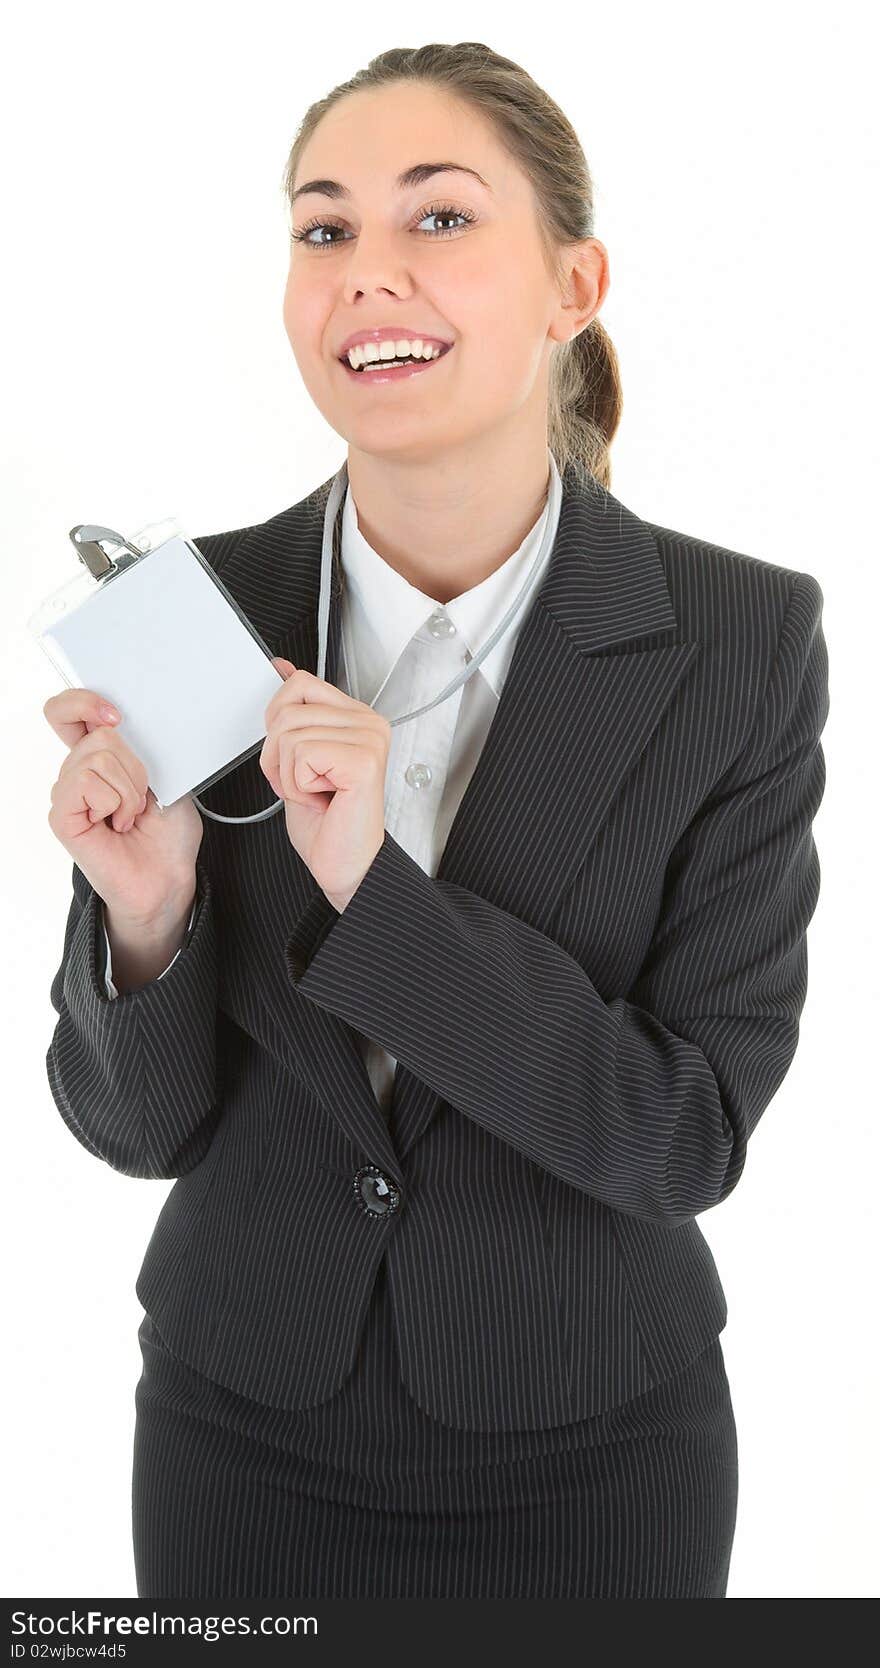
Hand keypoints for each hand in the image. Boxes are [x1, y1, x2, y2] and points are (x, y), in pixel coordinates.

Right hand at [44, 686, 201, 927]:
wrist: (169, 878)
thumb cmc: (168, 834)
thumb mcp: (169, 776)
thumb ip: (143, 745)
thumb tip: (121, 722)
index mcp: (99, 756)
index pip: (68, 711)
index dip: (84, 700)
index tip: (118, 713)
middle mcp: (78, 771)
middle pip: (96, 731)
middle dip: (135, 762)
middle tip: (144, 795)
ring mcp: (68, 793)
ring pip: (96, 756)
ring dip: (130, 787)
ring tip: (132, 814)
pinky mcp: (63, 816)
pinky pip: (86, 783)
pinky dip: (115, 801)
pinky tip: (117, 823)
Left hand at [261, 657, 389, 911]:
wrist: (345, 866)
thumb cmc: (326, 822)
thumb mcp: (297, 756)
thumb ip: (293, 711)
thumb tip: (280, 667)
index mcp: (356, 717)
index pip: (299, 684)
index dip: (278, 722)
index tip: (293, 756)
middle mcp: (369, 723)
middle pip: (287, 709)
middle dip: (278, 754)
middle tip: (305, 784)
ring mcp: (369, 739)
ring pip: (289, 733)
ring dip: (288, 773)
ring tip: (315, 793)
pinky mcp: (364, 760)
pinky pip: (301, 754)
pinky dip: (297, 785)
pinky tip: (322, 798)